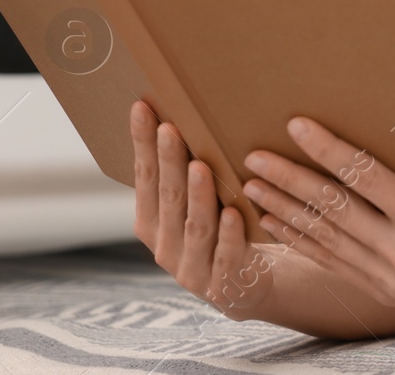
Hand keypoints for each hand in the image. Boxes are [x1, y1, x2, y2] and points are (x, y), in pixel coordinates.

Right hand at [130, 99, 285, 317]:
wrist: (251, 286)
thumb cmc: (221, 232)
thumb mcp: (197, 207)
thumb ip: (187, 176)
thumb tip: (185, 115)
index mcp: (151, 223)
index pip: (145, 178)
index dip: (143, 145)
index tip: (143, 108)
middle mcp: (165, 246)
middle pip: (167, 198)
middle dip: (168, 162)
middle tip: (171, 127)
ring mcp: (192, 269)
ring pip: (195, 226)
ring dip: (197, 195)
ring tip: (200, 165)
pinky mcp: (223, 284)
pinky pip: (226, 256)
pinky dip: (229, 234)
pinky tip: (233, 212)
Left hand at [241, 115, 394, 321]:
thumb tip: (371, 145)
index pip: (366, 176)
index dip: (328, 149)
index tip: (297, 126)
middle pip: (334, 208)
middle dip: (290, 179)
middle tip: (255, 156)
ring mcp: (389, 277)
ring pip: (324, 237)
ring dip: (284, 209)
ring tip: (252, 186)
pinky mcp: (381, 292)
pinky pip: (331, 262)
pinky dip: (300, 241)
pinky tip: (277, 222)